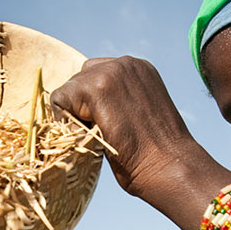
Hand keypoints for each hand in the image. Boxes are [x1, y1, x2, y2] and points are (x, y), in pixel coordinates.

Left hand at [51, 56, 207, 198]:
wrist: (170, 166)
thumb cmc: (157, 154)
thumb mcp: (138, 114)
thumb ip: (117, 101)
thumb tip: (87, 107)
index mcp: (138, 69)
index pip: (95, 74)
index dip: (92, 105)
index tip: (110, 126)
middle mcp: (125, 63)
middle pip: (78, 79)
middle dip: (81, 109)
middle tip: (105, 134)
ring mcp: (110, 71)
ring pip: (67, 91)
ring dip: (76, 116)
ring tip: (102, 135)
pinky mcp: (96, 87)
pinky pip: (60, 100)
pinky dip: (68, 123)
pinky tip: (95, 136)